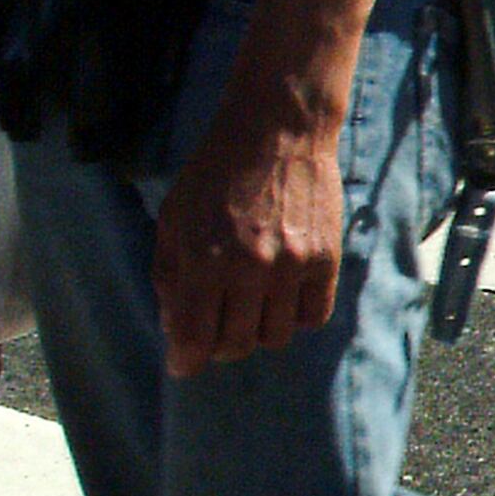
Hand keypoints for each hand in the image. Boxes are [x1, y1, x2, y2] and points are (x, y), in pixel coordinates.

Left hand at [151, 73, 348, 373]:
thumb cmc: (215, 172)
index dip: (185, 360)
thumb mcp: (175, 217)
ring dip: (258, 330)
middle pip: (235, 344)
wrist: (277, 130)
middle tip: (217, 328)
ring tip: (251, 306)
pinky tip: (282, 295)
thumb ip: (169, 275)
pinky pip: (312, 317)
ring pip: (275, 337)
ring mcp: (290, 267)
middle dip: (220, 344)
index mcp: (203, 259)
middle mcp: (248, 269)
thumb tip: (174, 329)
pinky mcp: (325, 261)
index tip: (183, 365)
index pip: (193, 338)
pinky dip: (294, 316)